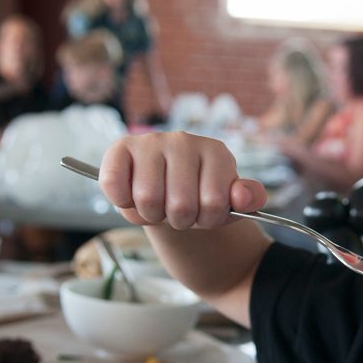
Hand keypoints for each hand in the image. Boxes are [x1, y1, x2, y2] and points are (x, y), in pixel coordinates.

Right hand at [99, 132, 267, 230]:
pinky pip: (114, 184)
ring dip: (152, 215)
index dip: (207, 221)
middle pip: (179, 206)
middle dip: (179, 221)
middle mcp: (184, 141)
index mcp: (216, 152)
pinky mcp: (121, 148)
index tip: (205, 212)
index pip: (213, 204)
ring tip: (158, 205)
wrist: (169, 191)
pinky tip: (132, 196)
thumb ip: (248, 200)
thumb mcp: (229, 203)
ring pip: (148, 200)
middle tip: (178, 211)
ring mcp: (152, 142)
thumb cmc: (199, 197)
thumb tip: (242, 196)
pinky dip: (123, 202)